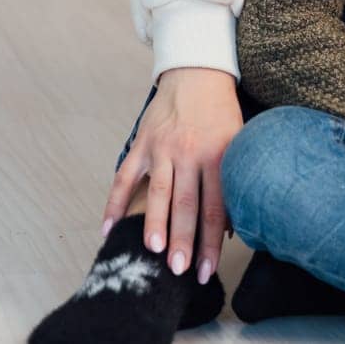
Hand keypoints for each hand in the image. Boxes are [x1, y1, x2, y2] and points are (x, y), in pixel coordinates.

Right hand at [102, 67, 241, 283]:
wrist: (198, 73)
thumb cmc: (221, 113)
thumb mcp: (237, 142)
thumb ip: (232, 180)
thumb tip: (231, 227)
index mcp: (218, 156)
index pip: (215, 207)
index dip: (210, 242)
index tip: (205, 271)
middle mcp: (190, 153)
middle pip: (186, 203)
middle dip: (183, 240)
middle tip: (179, 270)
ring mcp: (162, 148)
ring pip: (158, 192)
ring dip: (154, 223)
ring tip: (153, 251)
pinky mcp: (142, 142)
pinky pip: (124, 176)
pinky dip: (114, 203)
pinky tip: (107, 228)